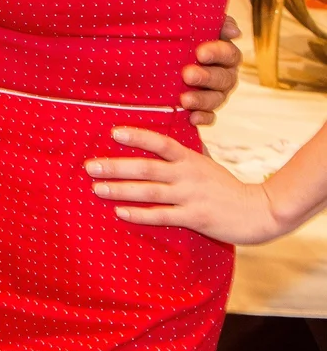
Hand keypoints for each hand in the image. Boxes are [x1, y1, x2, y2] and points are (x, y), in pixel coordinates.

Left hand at [85, 126, 285, 243]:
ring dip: (120, 189)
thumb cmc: (227, 186)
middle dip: (115, 166)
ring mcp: (190, 197)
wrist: (260, 211)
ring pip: (149, 191)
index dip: (138, 136)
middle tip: (90, 166)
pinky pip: (161, 216)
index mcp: (190, 159)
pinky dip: (139, 214)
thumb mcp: (206, 163)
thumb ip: (184, 153)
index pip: (160, 142)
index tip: (113, 132)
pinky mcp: (195, 218)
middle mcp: (188, 175)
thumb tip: (162, 139)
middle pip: (146, 167)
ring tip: (96, 188)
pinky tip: (120, 212)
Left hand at [180, 16, 242, 125]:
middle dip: (206, 77)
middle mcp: (223, 74)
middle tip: (187, 74)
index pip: (229, 54)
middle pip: (224, 78)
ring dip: (202, 99)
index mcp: (222, 54)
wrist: (153, 59)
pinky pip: (209, 117)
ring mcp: (214, 93)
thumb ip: (213, 21)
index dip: (218, 53)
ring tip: (185, 99)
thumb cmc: (174, 37)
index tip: (200, 52)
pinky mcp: (202, 110)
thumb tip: (234, 31)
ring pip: (217, 99)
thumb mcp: (187, 24)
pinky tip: (191, 118)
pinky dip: (203, 118)